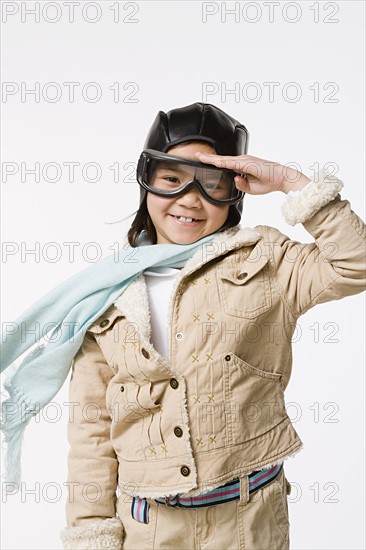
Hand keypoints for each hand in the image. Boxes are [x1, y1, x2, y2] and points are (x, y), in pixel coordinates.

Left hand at [195, 152, 310, 194]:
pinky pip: (231, 163)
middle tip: (196, 155)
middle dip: (208, 158)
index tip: (202, 162)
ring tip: (200, 157)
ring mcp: (244, 160)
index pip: (224, 164)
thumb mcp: (250, 188)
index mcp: (242, 166)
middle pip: (221, 159)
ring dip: (212, 158)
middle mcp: (242, 161)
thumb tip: (234, 179)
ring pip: (224, 159)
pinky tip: (213, 162)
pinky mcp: (247, 163)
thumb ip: (240, 184)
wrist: (281, 178)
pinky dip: (222, 162)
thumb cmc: (268, 182)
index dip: (213, 163)